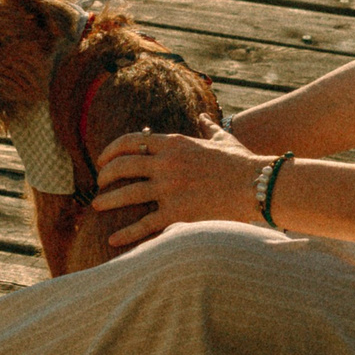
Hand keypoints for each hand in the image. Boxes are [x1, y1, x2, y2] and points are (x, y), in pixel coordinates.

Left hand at [91, 127, 262, 249]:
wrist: (257, 185)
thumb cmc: (241, 162)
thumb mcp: (222, 139)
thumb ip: (207, 127)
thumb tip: (203, 117)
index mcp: (174, 143)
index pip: (130, 141)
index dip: (110, 150)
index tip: (102, 159)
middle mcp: (166, 164)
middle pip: (122, 166)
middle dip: (105, 175)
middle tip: (98, 183)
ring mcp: (170, 189)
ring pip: (127, 194)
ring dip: (107, 200)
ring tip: (97, 206)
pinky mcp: (177, 213)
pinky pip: (144, 224)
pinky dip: (126, 232)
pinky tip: (113, 238)